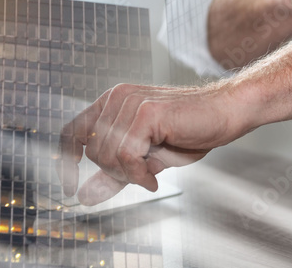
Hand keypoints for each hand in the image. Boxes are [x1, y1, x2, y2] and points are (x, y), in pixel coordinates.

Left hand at [58, 83, 249, 204]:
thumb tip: (84, 194)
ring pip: (108, 154)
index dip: (65, 161)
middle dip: (115, 172)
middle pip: (92, 150)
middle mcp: (117, 97)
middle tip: (141, 175)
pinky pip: (128, 156)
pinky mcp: (146, 112)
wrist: (225, 114)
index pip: (71, 130)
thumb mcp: (145, 159)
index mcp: (112, 103)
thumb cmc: (190, 131)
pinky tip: (154, 178)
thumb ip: (113, 174)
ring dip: (130, 174)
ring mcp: (130, 102)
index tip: (69, 186)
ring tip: (151, 173)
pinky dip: (140, 175)